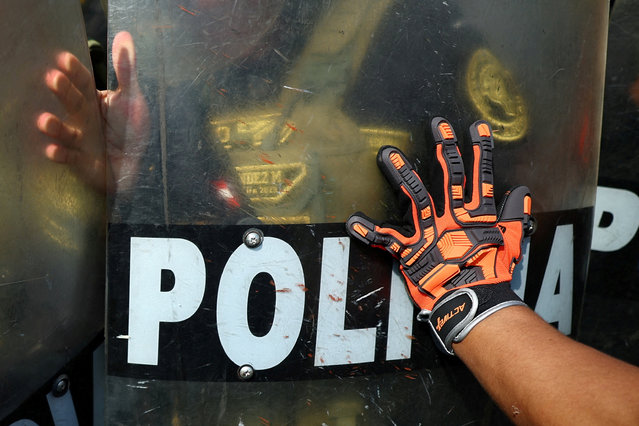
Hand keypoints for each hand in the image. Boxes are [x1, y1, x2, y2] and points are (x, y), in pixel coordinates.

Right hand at [37, 31, 149, 192]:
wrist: (133, 165)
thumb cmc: (130, 130)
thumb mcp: (132, 98)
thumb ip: (126, 70)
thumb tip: (124, 36)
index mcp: (93, 99)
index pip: (82, 82)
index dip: (74, 71)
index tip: (64, 59)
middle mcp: (83, 116)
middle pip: (72, 101)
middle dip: (62, 91)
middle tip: (52, 78)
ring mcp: (80, 139)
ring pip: (64, 131)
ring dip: (54, 126)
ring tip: (45, 120)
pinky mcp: (80, 161)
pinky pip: (69, 157)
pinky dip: (60, 154)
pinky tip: (52, 149)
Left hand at [346, 117, 532, 353]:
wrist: (474, 302)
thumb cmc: (491, 276)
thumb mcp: (511, 243)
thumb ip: (515, 217)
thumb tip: (521, 193)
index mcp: (476, 215)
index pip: (480, 175)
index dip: (479, 150)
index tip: (475, 127)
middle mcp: (452, 217)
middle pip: (449, 176)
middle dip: (444, 148)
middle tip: (437, 125)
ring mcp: (430, 231)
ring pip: (414, 195)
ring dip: (400, 173)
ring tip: (387, 153)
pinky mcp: (411, 250)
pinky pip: (386, 239)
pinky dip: (368, 231)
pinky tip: (352, 221)